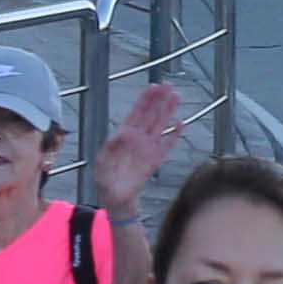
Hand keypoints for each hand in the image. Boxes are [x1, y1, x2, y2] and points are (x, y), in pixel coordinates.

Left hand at [93, 79, 186, 209]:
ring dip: (168, 111)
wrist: (116, 198)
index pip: (136, 113)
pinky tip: (181, 124)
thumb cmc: (105, 180)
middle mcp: (138, 138)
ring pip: (161, 124)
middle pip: (151, 114)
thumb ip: (109, 148)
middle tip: (168, 85)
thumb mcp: (101, 163)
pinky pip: (168, 145)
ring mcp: (148, 148)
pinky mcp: (156, 160)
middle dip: (159, 99)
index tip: (153, 87)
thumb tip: (121, 133)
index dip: (145, 99)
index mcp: (123, 135)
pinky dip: (175, 135)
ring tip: (176, 97)